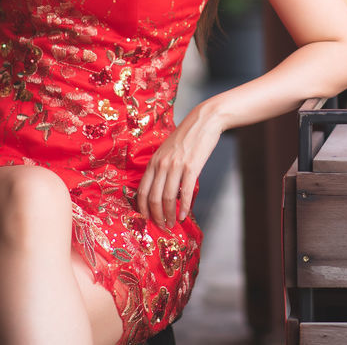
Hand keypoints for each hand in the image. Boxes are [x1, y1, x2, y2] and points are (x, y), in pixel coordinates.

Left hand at [138, 105, 223, 228]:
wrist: (204, 121)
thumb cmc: (187, 137)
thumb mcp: (167, 150)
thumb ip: (161, 168)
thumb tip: (161, 190)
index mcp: (154, 161)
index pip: (142, 190)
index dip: (142, 208)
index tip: (146, 219)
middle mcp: (162, 164)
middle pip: (154, 198)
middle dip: (156, 216)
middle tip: (161, 226)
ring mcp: (176, 166)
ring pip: (168, 198)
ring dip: (169, 215)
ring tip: (172, 223)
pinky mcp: (191, 167)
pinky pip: (185, 193)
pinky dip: (185, 207)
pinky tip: (185, 214)